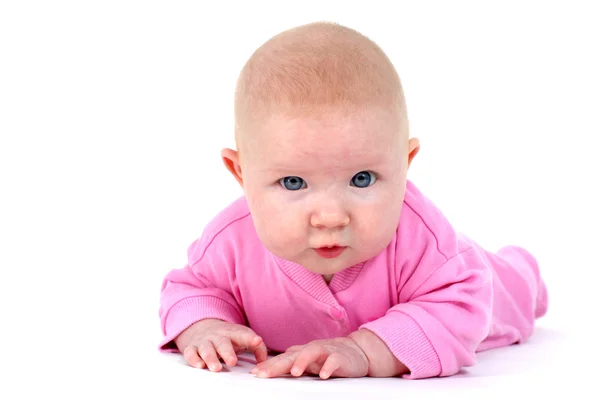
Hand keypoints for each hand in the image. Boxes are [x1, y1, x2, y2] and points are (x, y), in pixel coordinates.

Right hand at [174, 319, 267, 371]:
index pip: (243, 334)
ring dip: (211, 358)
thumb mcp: (242, 338)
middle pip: (222, 342)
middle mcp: (217, 336)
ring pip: (206, 348)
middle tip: (233, 361)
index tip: (257, 341)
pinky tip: (199, 365)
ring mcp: (204, 341)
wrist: (201, 326)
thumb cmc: (227, 337)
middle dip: (227, 352)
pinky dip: (194, 359)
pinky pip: (191, 352)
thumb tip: (265, 363)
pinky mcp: (192, 347)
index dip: (250, 338)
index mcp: (232, 333)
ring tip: (216, 368)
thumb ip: (257, 349)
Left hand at [250, 337, 368, 378]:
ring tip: (295, 372)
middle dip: (277, 365)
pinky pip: (333, 361)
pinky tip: (324, 375)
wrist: (356, 351)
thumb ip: (291, 363)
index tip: (254, 373)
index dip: (268, 366)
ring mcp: (325, 352)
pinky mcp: (340, 357)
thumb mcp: (308, 361)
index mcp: (301, 352)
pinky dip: (328, 367)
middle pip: (291, 356)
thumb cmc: (328, 357)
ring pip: (311, 353)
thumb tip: (268, 368)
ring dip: (302, 362)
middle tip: (263, 374)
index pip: (282, 359)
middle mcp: (311, 350)